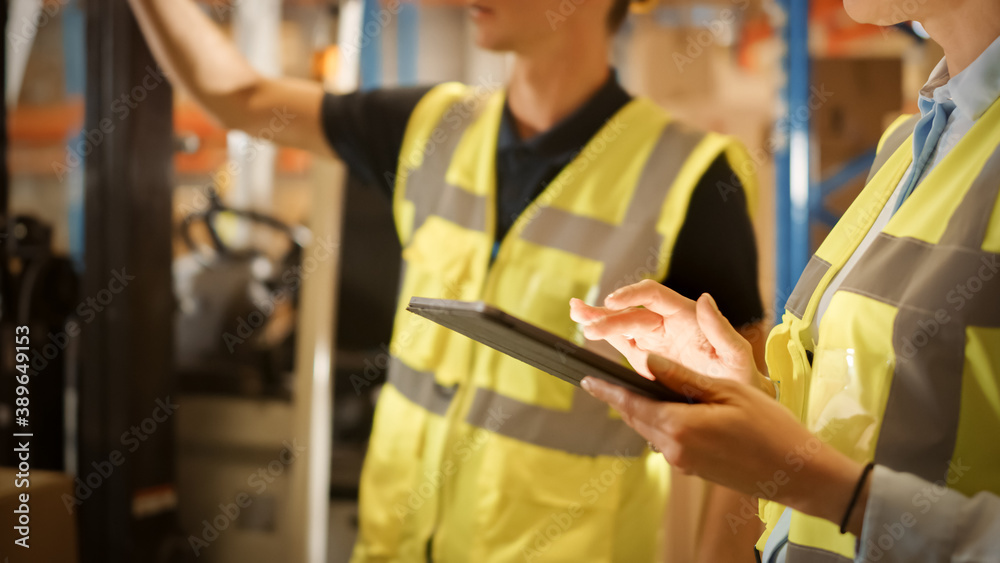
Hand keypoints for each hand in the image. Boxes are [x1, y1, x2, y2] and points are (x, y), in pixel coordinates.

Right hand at [570, 280, 768, 393]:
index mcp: (686, 316)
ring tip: (577, 314)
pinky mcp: (646, 358)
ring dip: (599, 319)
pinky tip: (586, 328)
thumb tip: (705, 299)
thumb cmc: (742, 379)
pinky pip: (622, 343)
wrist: (738, 407)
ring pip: (622, 324)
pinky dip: (604, 336)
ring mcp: (655, 340)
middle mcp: (667, 324)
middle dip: (607, 315)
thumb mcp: (736, 355)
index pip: (653, 296)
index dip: (631, 295)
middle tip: (587, 322)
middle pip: (631, 311)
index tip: (613, 302)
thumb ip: (720, 329)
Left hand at [581, 355, 865, 530]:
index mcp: (679, 426)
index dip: (607, 392)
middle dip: (623, 399)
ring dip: (646, 411)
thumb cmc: (769, 427)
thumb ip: (682, 378)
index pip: (630, 405)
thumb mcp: (726, 390)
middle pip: (637, 419)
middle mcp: (674, 449)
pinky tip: (677, 409)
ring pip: (652, 430)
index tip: (587, 379)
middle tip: (610, 378)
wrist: (797, 472)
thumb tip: (648, 362)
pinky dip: (664, 423)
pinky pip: (668, 442)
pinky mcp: (693, 469)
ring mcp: (683, 463)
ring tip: (646, 388)